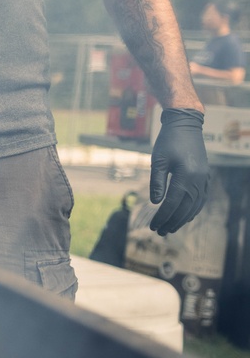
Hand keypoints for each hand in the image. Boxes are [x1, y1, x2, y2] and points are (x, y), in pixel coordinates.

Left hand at [149, 108, 209, 234]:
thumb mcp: (158, 160)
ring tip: (170, 228)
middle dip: (172, 222)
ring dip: (183, 219)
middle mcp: (198, 180)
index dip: (162, 217)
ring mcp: (203, 178)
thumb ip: (157, 182)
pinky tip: (185, 216)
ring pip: (195, 206)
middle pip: (185, 208)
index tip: (153, 227)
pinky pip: (201, 198)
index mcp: (185, 176)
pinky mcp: (204, 176)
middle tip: (160, 232)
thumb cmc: (168, 141)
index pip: (172, 203)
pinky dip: (193, 209)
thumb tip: (155, 202)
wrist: (185, 124)